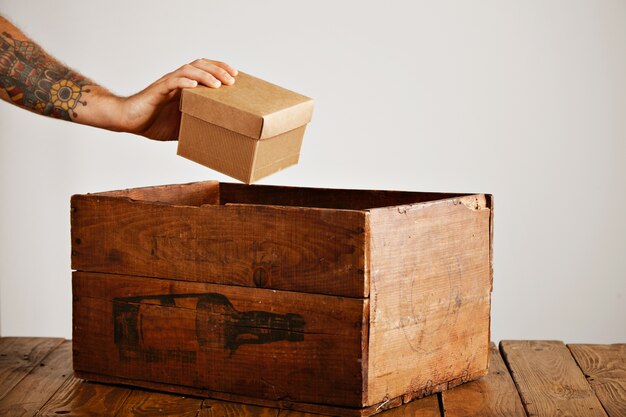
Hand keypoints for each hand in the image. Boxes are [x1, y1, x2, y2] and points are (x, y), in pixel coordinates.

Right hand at [119, 59, 237, 140]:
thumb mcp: (182, 127)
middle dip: (218, 69)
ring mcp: (167, 84)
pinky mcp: (157, 90)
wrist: (129, 121)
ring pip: (188, 70)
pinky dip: (183, 82)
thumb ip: (196, 125)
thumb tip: (216, 137)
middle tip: (233, 79)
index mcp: (185, 87)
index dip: (220, 69)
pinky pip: (171, 82)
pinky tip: (193, 85)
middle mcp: (177, 81)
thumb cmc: (153, 122)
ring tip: (218, 84)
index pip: (205, 70)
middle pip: (200, 65)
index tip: (236, 75)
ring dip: (205, 75)